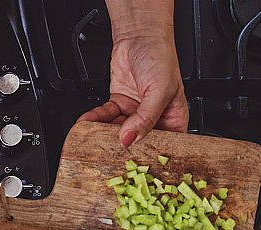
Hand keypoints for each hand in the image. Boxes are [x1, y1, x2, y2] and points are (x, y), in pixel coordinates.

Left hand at [78, 3, 188, 146]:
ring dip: (104, 133)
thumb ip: (145, 119)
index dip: (150, 154)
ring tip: (93, 137)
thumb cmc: (160, 57)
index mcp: (173, 117)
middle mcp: (153, 116)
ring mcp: (134, 111)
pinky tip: (87, 122)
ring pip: (117, 129)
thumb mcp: (158, 91)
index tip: (135, 163)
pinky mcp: (118, 104)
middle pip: (137, 139)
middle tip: (109, 152)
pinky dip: (94, 119)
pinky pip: (104, 116)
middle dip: (122, 145)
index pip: (163, 143)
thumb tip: (128, 139)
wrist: (139, 36)